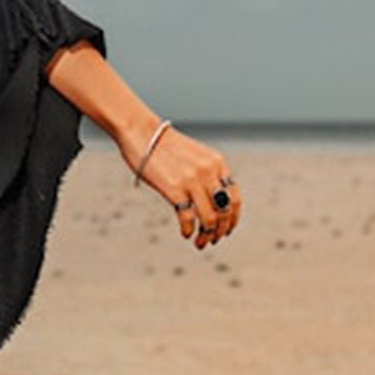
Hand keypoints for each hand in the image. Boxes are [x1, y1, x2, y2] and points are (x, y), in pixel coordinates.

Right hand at [123, 123, 242, 249]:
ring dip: (206, 235)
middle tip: (212, 240)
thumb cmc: (163, 145)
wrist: (140, 131)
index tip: (225, 230)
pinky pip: (188, 216)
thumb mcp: (194, 156)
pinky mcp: (174, 188)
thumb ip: (206, 174)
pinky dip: (189, 229)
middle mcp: (209, 172)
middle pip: (225, 211)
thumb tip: (210, 201)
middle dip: (221, 231)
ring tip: (200, 243)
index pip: (235, 198)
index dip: (232, 219)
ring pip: (210, 217)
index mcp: (217, 163)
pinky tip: (185, 233)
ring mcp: (192, 180)